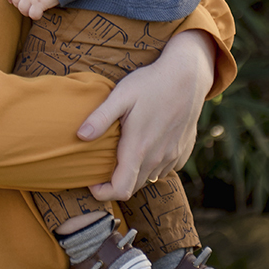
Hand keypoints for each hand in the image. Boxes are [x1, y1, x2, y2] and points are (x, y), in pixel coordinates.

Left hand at [4, 0, 58, 19]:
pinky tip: (40, 13)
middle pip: (15, 0)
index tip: (11, 0)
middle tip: (26, 5)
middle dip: (19, 4)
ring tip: (33, 10)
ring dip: (26, 11)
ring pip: (22, 9)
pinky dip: (36, 15)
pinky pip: (33, 14)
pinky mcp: (39, 3)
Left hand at [77, 29, 215, 199]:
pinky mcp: (182, 151)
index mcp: (139, 148)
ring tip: (122, 152)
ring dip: (133, 173)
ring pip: (149, 178)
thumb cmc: (151, 83)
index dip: (102, 192)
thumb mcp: (121, 95)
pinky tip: (146, 144)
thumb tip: (80, 136)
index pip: (120, 190)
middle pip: (133, 187)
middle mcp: (157, 158)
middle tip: (102, 165)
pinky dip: (151, 164)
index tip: (91, 181)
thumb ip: (100, 118)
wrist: (187, 76)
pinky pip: (164, 168)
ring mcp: (172, 156)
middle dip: (115, 182)